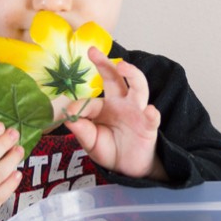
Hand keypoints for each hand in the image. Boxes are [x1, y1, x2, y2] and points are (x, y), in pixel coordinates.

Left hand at [64, 47, 166, 179]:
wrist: (127, 168)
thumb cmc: (109, 149)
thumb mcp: (90, 142)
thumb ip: (81, 130)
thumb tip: (68, 117)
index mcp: (104, 106)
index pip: (91, 101)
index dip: (79, 106)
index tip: (70, 113)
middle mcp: (121, 103)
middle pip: (115, 78)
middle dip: (105, 63)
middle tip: (93, 51)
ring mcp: (137, 112)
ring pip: (138, 87)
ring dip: (132, 75)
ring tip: (123, 66)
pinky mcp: (149, 126)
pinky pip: (152, 117)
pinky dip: (152, 113)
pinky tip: (149, 111)